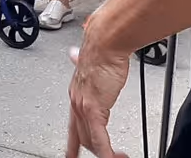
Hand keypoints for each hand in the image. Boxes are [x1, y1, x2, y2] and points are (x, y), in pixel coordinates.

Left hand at [64, 42, 132, 157]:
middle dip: (95, 151)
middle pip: (82, 137)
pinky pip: (100, 139)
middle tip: (111, 156)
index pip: (73, 126)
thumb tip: (73, 55)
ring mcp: (83, 108)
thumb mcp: (86, 61)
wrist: (105, 44)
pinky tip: (114, 157)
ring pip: (91, 141)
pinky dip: (107, 152)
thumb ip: (79, 63)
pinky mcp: (93, 110)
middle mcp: (76, 103)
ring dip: (105, 153)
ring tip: (119, 156)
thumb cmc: (101, 51)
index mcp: (76, 95)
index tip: (72, 154)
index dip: (73, 143)